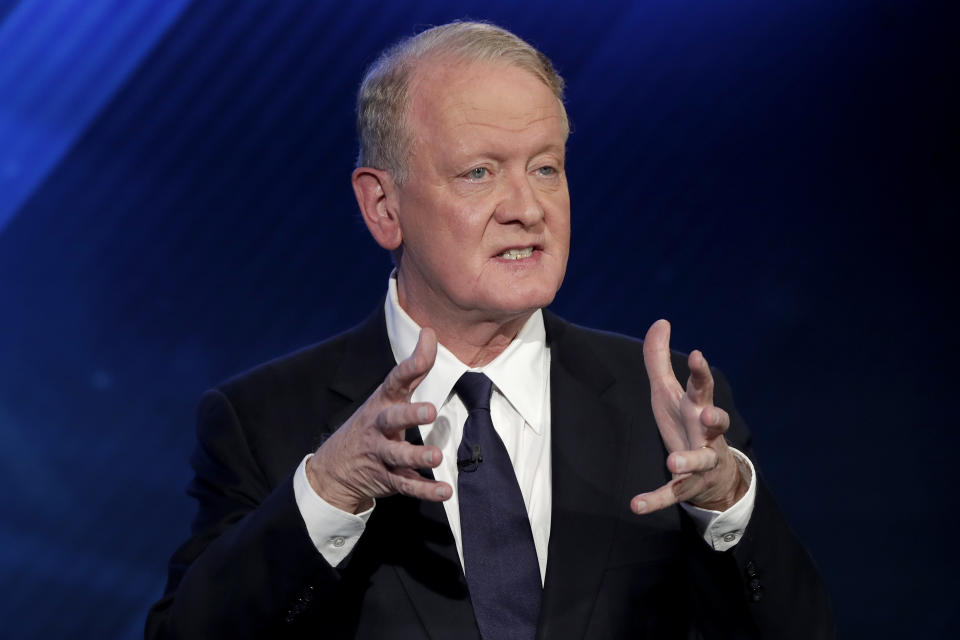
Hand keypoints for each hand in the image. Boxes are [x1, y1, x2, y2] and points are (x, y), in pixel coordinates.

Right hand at [306, 328, 450, 513]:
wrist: (334, 468)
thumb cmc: (373, 423)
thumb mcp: (388, 395)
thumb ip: (413, 368)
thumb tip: (429, 331)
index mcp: (383, 402)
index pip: (397, 379)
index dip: (413, 362)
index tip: (429, 341)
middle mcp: (380, 426)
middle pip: (392, 418)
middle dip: (410, 414)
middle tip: (430, 410)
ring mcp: (381, 453)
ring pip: (397, 454)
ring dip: (417, 455)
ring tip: (436, 457)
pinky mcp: (387, 477)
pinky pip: (406, 485)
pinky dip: (425, 490)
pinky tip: (444, 491)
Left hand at [631, 319, 747, 514]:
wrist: (712, 474)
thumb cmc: (686, 423)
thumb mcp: (669, 391)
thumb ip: (660, 359)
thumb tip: (661, 322)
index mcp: (698, 407)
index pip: (702, 387)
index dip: (701, 372)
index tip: (697, 356)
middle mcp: (706, 434)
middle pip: (716, 423)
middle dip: (714, 418)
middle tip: (707, 414)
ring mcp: (702, 461)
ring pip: (700, 460)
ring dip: (688, 460)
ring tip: (673, 461)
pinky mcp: (690, 485)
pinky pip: (674, 494)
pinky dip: (656, 499)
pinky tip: (636, 505)